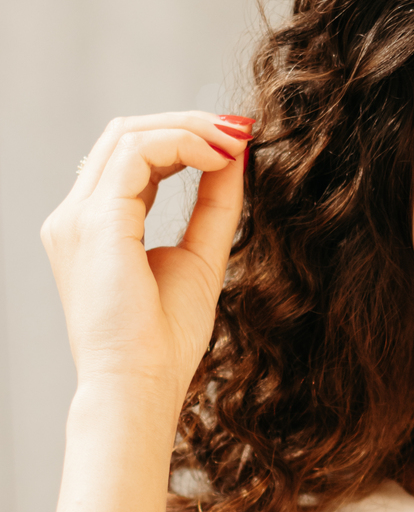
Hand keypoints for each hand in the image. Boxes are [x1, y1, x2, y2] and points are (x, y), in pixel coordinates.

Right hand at [41, 112, 253, 408]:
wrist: (139, 387)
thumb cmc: (163, 341)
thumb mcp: (200, 257)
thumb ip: (214, 205)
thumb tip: (237, 156)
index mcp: (94, 228)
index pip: (131, 158)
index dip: (183, 138)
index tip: (236, 142)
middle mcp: (75, 217)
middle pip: (126, 134)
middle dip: (188, 124)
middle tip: (240, 130)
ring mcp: (78, 217)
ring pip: (129, 134)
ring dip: (189, 129)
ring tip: (235, 143)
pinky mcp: (95, 221)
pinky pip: (136, 152)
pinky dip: (183, 144)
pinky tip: (219, 159)